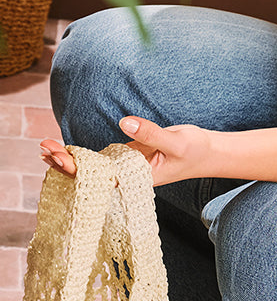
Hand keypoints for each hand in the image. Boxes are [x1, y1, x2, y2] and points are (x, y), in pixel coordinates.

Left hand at [41, 117, 217, 185]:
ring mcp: (126, 166)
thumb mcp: (177, 142)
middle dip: (65, 162)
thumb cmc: (196, 151)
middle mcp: (128, 175)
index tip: (58, 157)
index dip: (76, 169)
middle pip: (90, 174)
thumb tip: (125, 122)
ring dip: (67, 158)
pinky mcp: (128, 155)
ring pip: (91, 166)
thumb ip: (151, 133)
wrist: (209, 153)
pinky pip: (100, 158)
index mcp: (137, 178)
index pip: (99, 178)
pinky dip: (81, 153)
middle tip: (43, 148)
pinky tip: (61, 148)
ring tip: (44, 146)